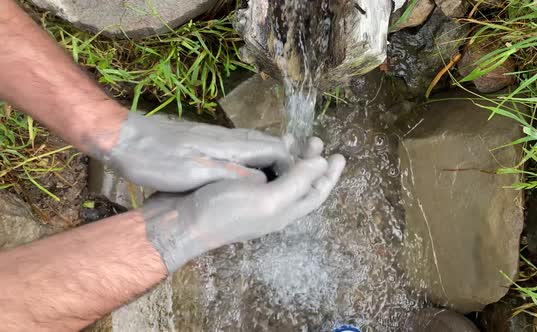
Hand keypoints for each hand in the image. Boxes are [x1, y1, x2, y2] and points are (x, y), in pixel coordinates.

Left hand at [100, 112, 293, 191]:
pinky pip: (240, 145)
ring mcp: (215, 136)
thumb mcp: (192, 172)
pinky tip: (250, 165)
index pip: (272, 150)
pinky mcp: (204, 139)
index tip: (305, 177)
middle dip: (287, 156)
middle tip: (303, 171)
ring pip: (254, 142)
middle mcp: (227, 137)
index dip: (292, 163)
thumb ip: (229, 173)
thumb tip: (263, 179)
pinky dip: (254, 155)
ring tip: (284, 169)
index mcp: (227, 146)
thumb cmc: (156, 160)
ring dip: (272, 155)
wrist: (124, 138)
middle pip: (267, 143)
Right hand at [141, 139, 344, 272]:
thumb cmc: (224, 212)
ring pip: (282, 175)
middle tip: (317, 141)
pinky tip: (266, 144)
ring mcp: (253, 196)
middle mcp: (272, 205)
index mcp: (284, 211)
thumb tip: (323, 163)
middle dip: (312, 162)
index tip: (340, 156)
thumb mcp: (267, 199)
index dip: (329, 176)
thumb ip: (296, 183)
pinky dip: (270, 156)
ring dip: (292, 157)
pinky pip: (262, 170)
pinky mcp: (235, 187)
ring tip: (297, 138)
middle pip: (301, 183)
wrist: (180, 221)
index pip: (315, 193)